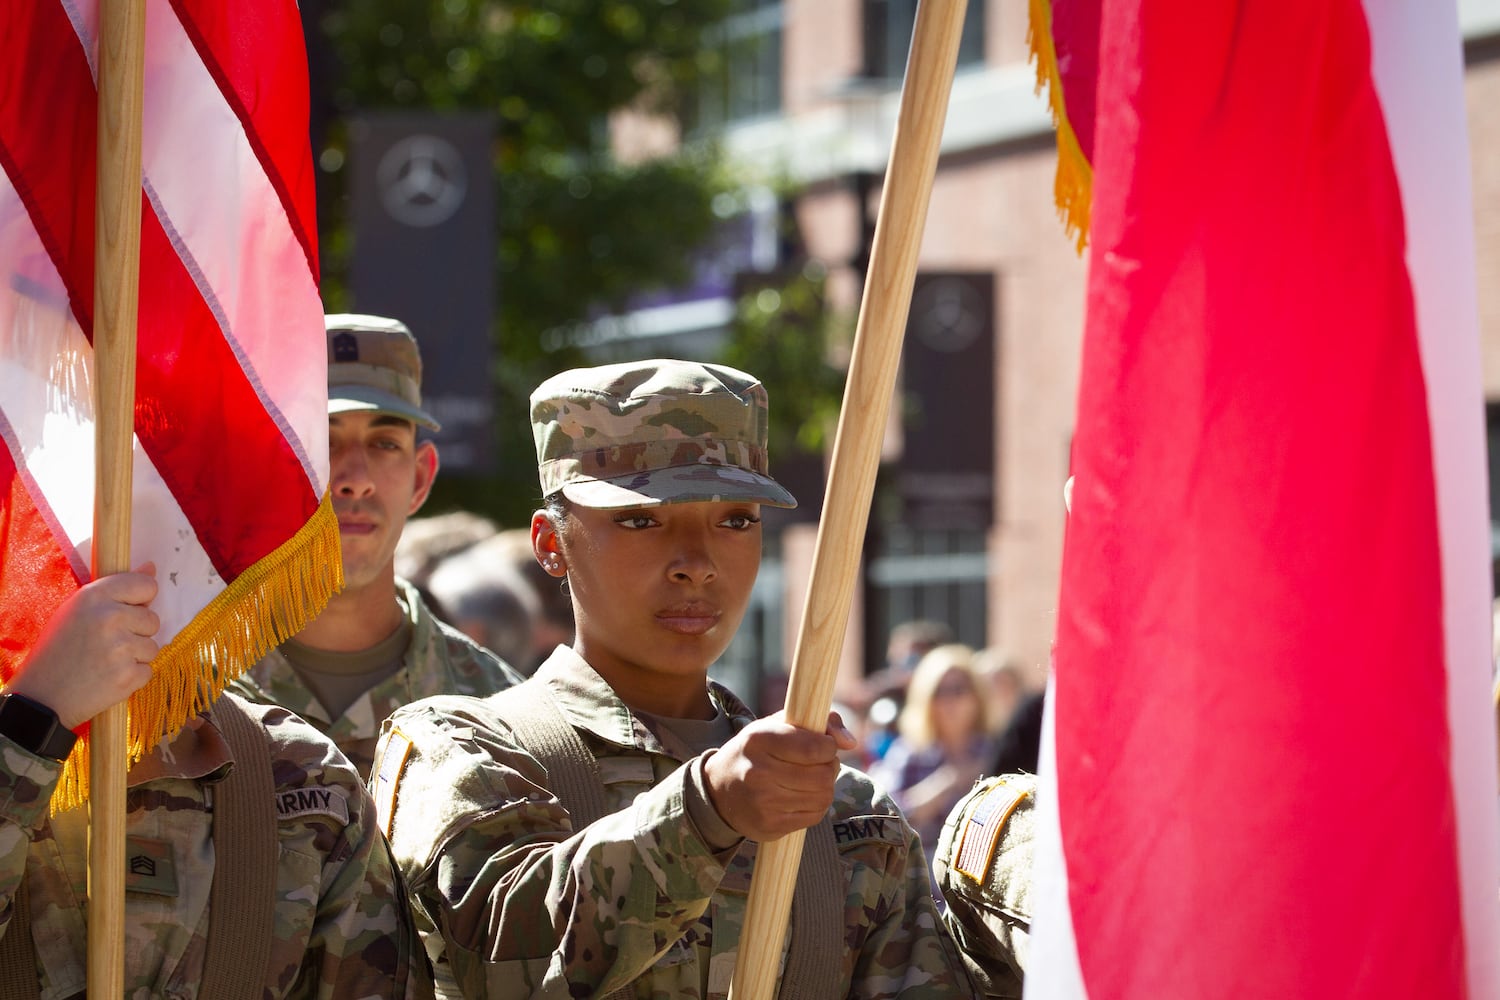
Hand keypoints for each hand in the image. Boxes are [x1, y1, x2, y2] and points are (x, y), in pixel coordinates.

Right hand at [7, 566, 158, 728]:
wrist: (41, 696)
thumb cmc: (59, 649)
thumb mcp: (77, 610)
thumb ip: (116, 589)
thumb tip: (151, 567)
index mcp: (95, 596)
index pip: (146, 585)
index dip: (141, 599)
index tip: (129, 609)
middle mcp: (110, 617)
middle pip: (153, 619)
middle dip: (137, 632)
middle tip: (108, 644)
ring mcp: (121, 648)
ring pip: (153, 646)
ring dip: (135, 656)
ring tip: (106, 661)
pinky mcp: (128, 675)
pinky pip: (148, 670)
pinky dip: (133, 676)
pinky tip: (108, 677)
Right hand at [703, 711, 857, 841]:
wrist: (718, 791)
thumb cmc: (756, 752)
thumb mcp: (777, 726)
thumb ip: (817, 723)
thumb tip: (851, 742)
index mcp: (759, 739)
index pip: (814, 748)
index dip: (829, 747)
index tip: (824, 745)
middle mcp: (758, 772)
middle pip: (822, 775)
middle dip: (830, 768)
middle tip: (819, 764)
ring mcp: (763, 803)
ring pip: (823, 797)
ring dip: (825, 787)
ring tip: (811, 779)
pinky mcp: (769, 826)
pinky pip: (814, 817)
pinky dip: (816, 805)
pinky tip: (803, 796)